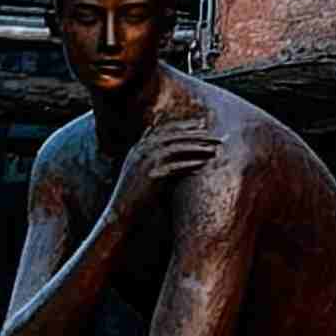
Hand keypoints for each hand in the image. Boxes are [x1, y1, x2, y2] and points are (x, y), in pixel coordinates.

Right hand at [103, 127, 217, 235]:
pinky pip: (174, 167)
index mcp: (140, 146)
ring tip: (213, 150)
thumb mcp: (142, 168)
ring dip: (196, 148)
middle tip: (215, 137)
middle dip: (197, 135)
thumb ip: (155, 154)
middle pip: (174, 136)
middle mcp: (142, 150)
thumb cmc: (135, 191)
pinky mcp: (150, 175)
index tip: (203, 124)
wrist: (120, 210)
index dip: (185, 126)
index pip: (166, 129)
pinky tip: (201, 166)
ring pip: (176, 148)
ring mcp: (145, 161)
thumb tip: (172, 145)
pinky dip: (188, 166)